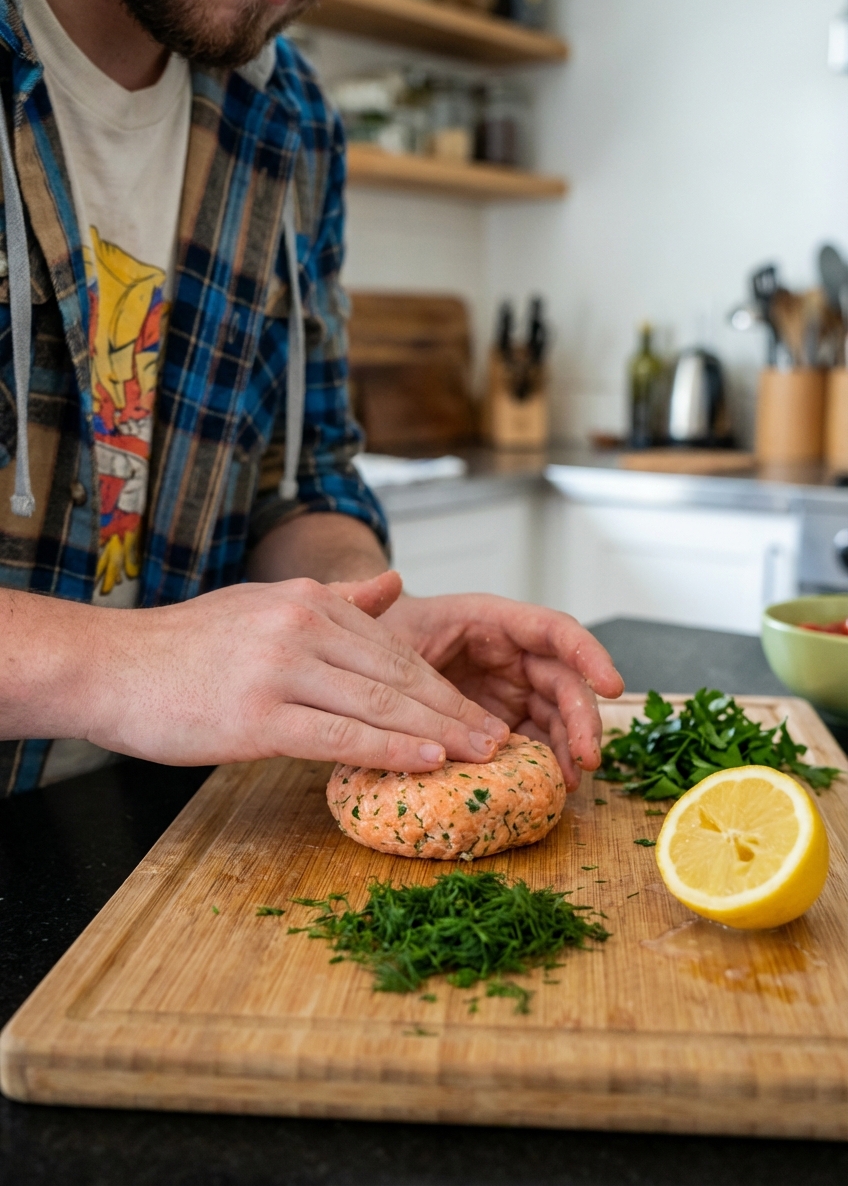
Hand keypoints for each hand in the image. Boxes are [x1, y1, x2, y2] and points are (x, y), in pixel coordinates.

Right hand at [79, 574, 508, 770]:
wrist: (109, 665)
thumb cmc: (184, 646)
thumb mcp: (264, 604)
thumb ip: (334, 599)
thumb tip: (393, 583)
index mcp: (307, 601)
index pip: (393, 647)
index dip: (442, 684)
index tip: (477, 711)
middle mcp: (300, 626)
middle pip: (397, 673)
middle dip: (454, 710)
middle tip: (497, 739)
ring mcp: (279, 670)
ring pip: (378, 702)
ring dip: (438, 732)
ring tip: (480, 754)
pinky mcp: (256, 716)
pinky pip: (338, 734)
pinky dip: (389, 748)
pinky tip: (427, 760)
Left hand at [380, 593, 623, 790]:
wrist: (366, 666)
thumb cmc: (380, 634)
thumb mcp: (379, 622)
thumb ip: (379, 605)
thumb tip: (385, 580)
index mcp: (490, 619)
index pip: (551, 629)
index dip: (586, 653)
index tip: (612, 685)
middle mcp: (511, 653)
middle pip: (563, 680)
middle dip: (583, 717)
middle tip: (588, 756)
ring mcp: (510, 690)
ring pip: (557, 715)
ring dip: (571, 745)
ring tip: (573, 781)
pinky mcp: (503, 721)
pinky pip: (536, 740)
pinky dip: (548, 761)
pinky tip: (554, 785)